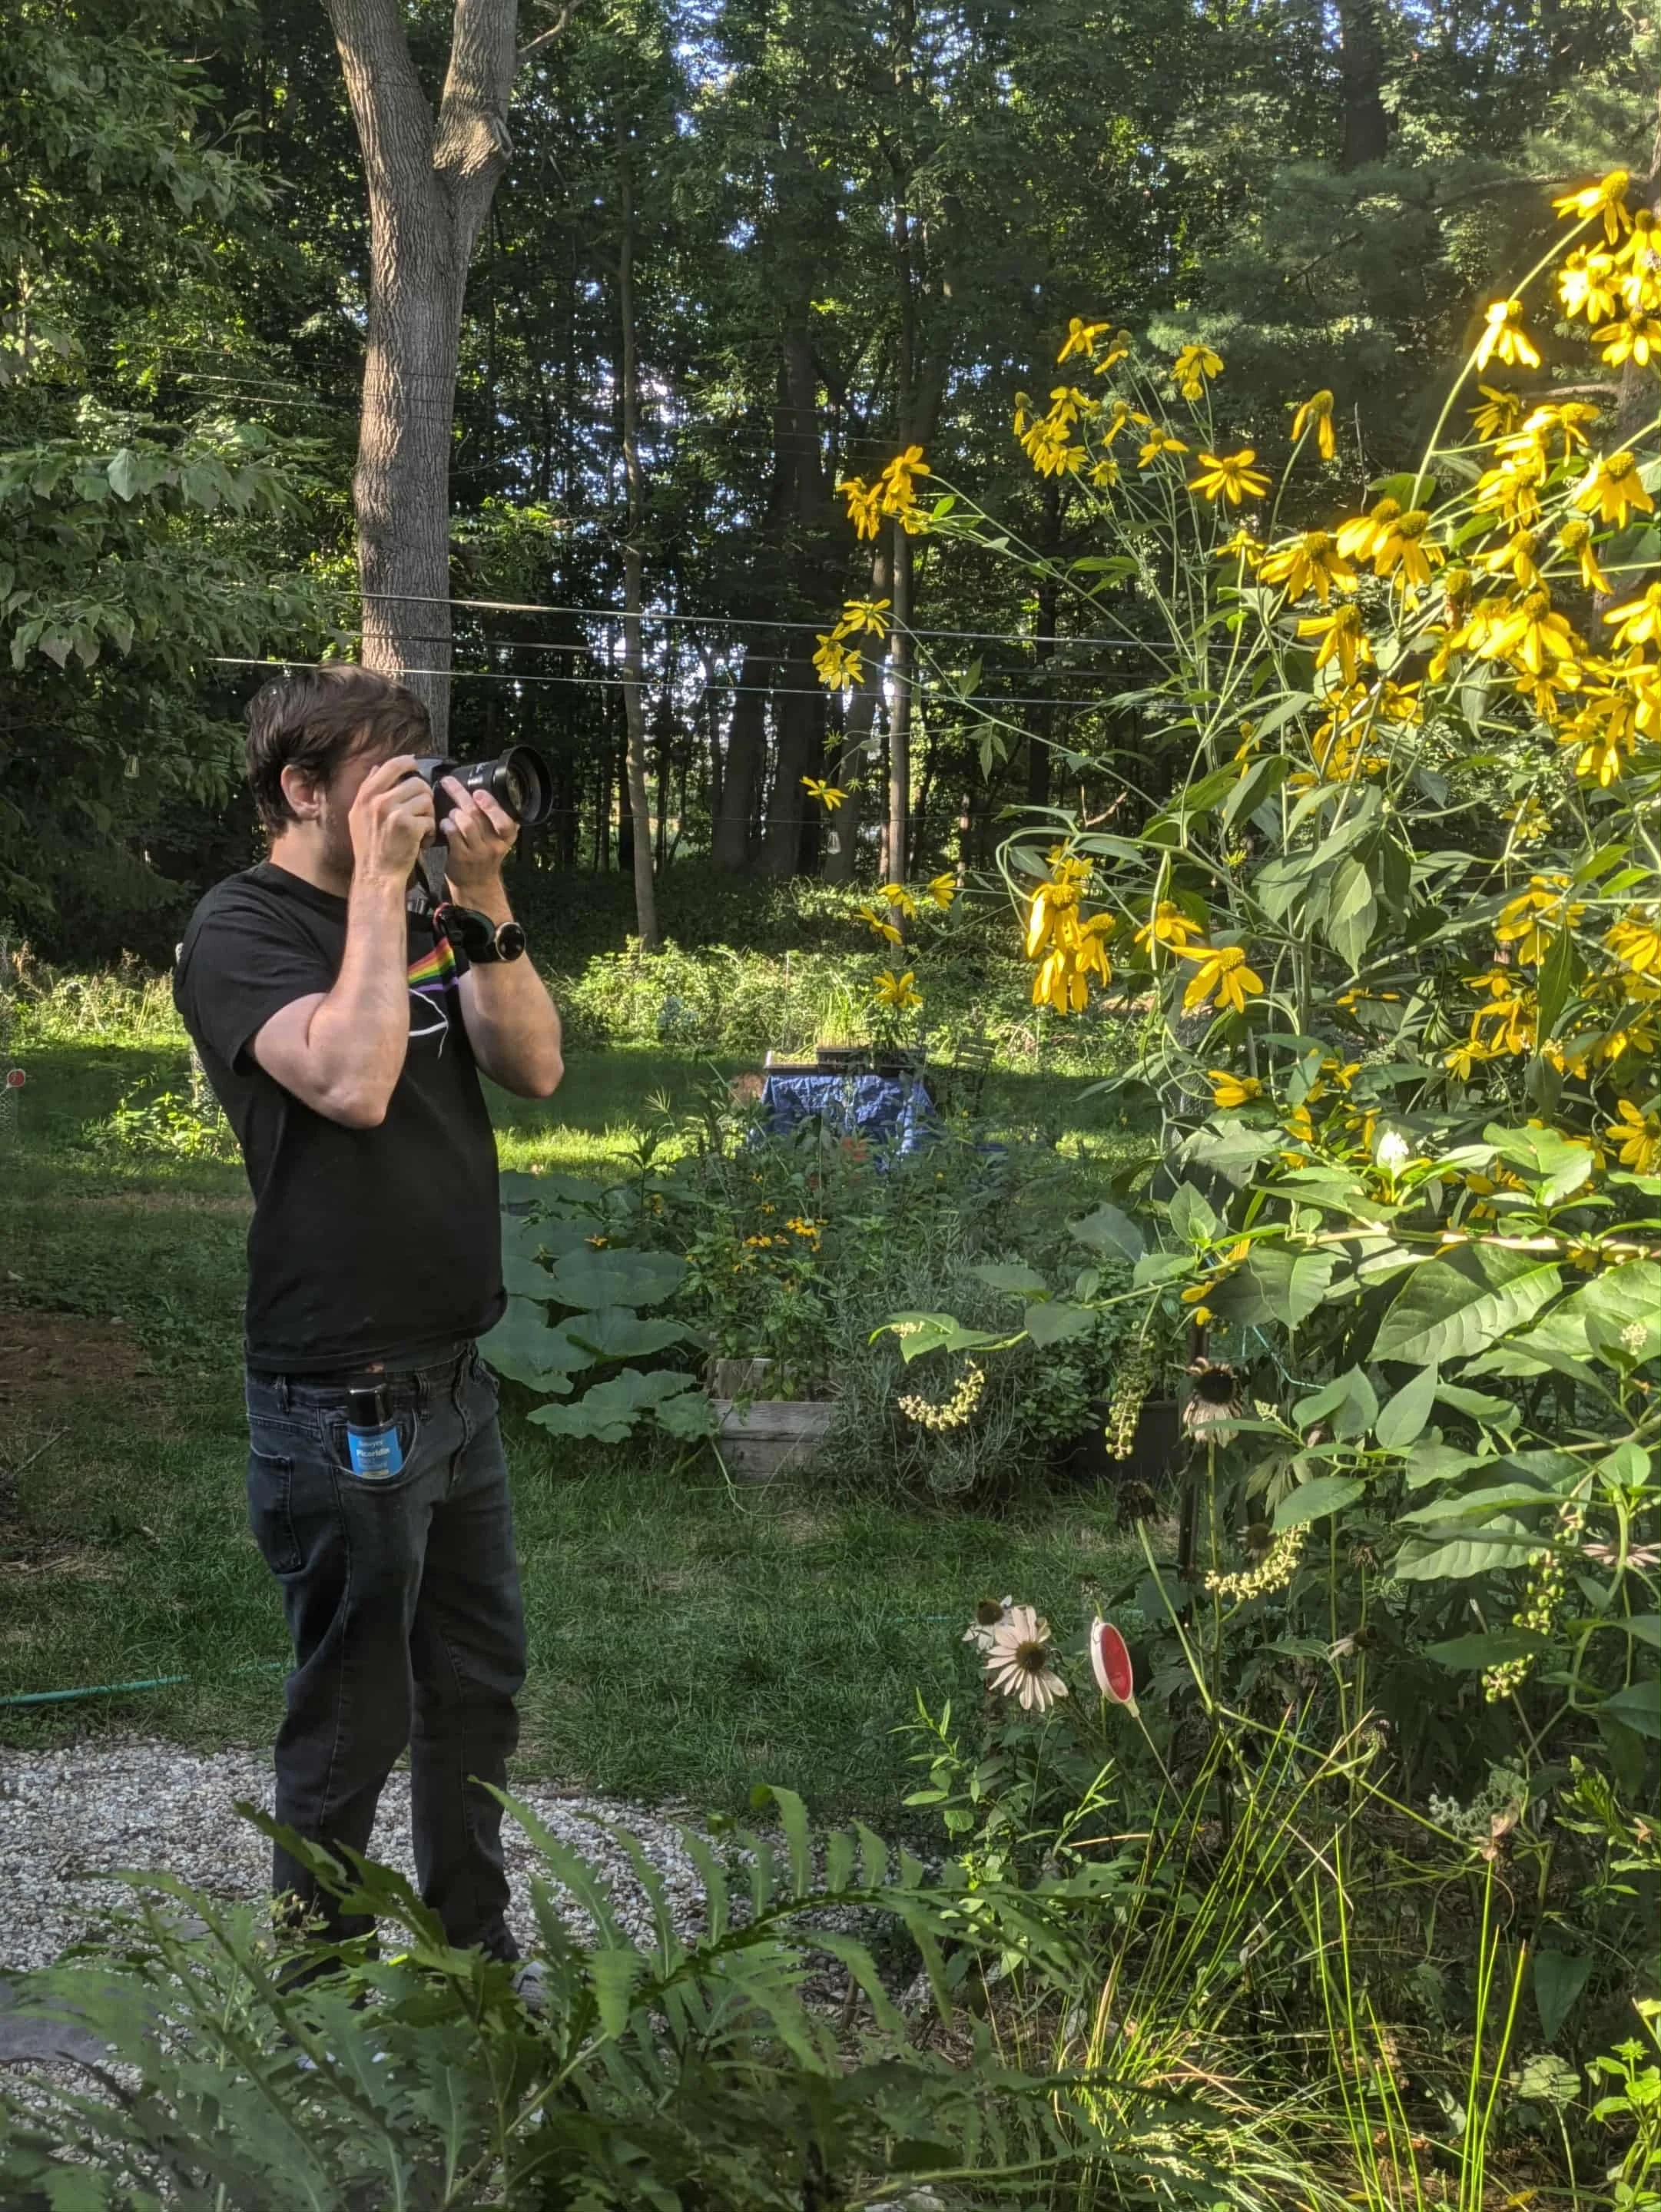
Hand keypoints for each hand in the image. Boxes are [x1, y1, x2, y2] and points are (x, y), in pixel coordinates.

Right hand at [349, 755, 435, 884]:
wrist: (377, 874)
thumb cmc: (370, 846)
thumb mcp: (358, 814)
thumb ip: (367, 789)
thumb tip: (376, 767)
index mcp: (367, 795)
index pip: (391, 765)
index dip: (408, 762)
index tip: (415, 765)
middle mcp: (379, 801)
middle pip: (416, 782)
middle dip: (424, 796)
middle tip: (421, 811)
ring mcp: (394, 813)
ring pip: (426, 800)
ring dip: (428, 814)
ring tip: (420, 827)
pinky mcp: (410, 827)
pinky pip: (430, 819)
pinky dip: (430, 831)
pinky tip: (422, 840)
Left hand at [441, 776, 519, 898]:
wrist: (476, 884)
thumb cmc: (485, 855)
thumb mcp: (498, 838)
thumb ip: (495, 818)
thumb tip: (482, 788)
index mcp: (507, 836)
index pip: (505, 820)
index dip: (492, 805)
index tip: (478, 792)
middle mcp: (495, 844)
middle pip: (479, 814)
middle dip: (461, 795)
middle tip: (449, 783)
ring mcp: (478, 852)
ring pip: (466, 823)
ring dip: (454, 812)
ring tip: (451, 812)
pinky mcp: (462, 857)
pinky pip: (453, 835)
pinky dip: (447, 825)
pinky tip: (444, 824)